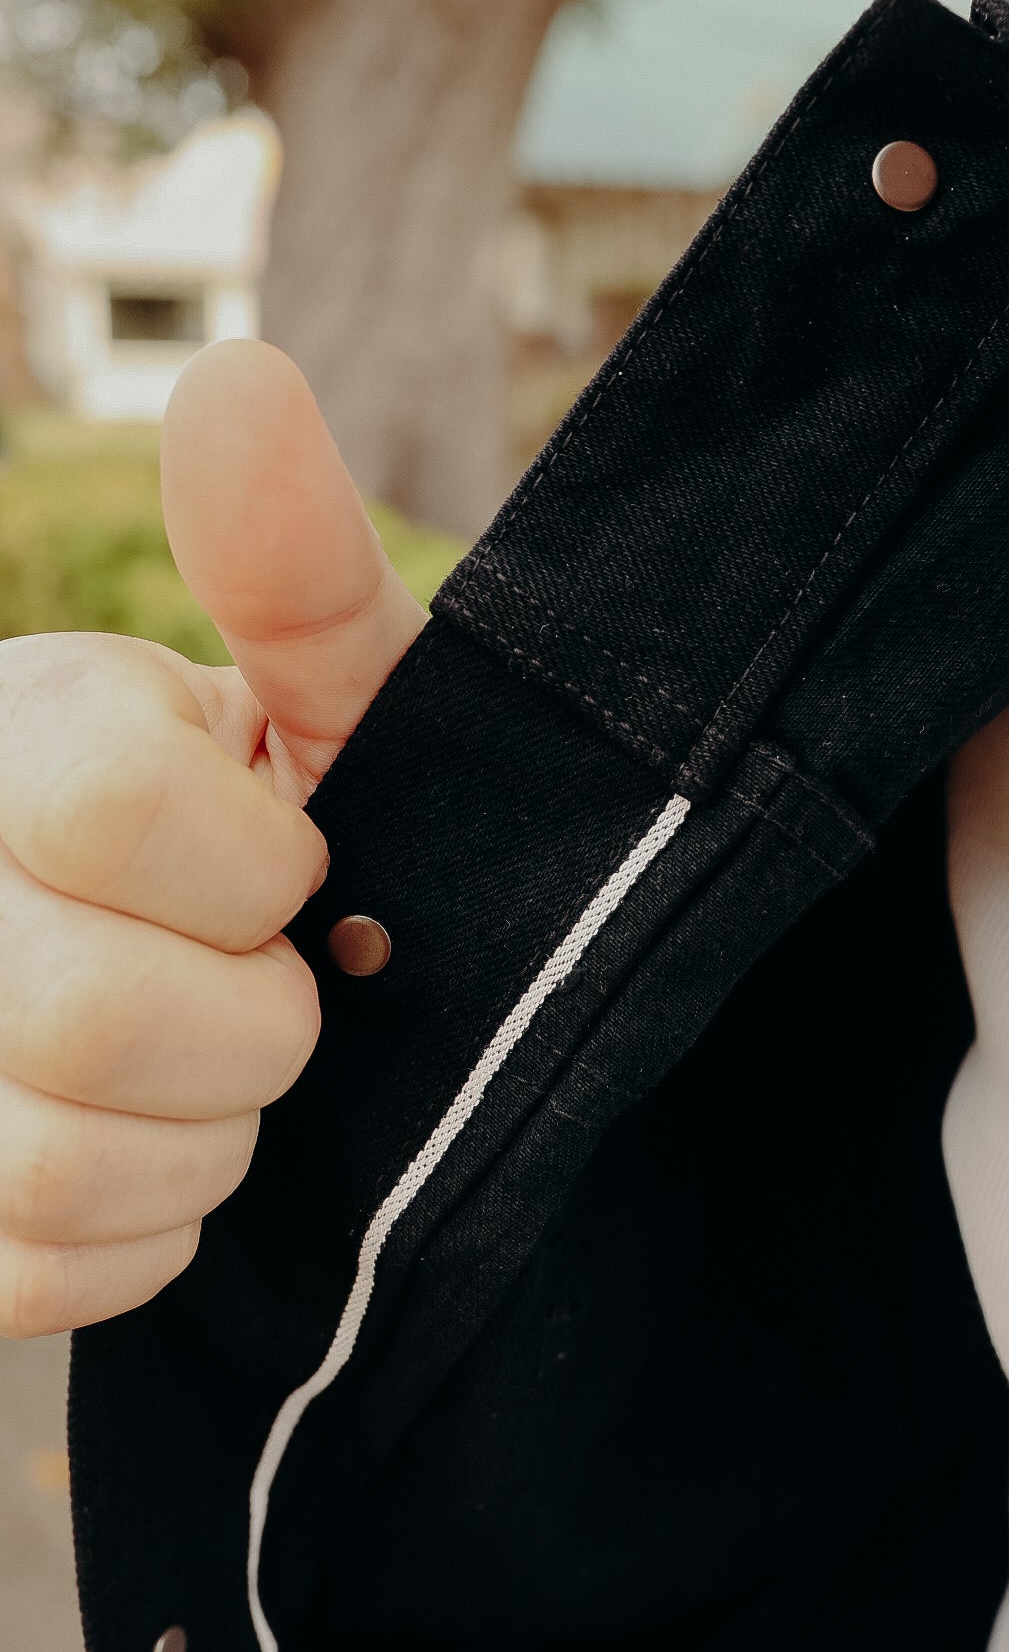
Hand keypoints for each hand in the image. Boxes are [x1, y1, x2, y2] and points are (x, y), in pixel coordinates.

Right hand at [0, 340, 426, 1335]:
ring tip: (215, 1070)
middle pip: (87, 1010)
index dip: (253, 865)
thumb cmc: (304, 823)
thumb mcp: (333, 696)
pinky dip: (148, 1231)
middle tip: (272, 985)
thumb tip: (239, 381)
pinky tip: (157, 1143)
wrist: (227, 973)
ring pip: (53, 1164)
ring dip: (204, 1140)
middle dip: (252, 1024)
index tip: (298, 862)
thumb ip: (293, 570)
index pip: (95, 800)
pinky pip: (39, 1270)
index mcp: (9, 732)